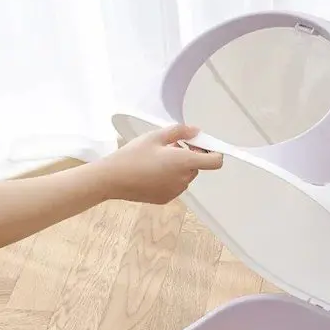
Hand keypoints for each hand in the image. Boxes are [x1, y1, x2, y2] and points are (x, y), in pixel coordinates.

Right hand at [88, 124, 222, 203]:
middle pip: (198, 167)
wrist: (113, 179)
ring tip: (158, 159)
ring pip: (186, 176)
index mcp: (184, 162)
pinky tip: (152, 172)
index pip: (215, 161)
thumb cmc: (133, 155)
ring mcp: (176, 191)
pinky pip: (175, 185)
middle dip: (190, 155)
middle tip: (171, 146)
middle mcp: (184, 179)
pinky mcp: (166, 199)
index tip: (202, 145)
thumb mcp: (156, 136)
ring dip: (179, 167)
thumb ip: (180, 131)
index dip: (214, 152)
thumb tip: (196, 131)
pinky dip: (170, 178)